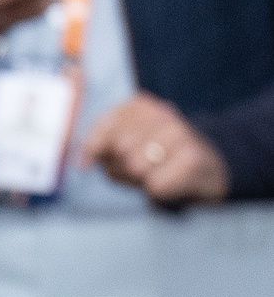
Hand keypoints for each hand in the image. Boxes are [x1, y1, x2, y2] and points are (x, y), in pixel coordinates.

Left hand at [82, 92, 230, 204]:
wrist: (210, 169)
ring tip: (155, 173)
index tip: (104, 158)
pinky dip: (157, 190)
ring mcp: (181, 134)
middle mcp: (163, 114)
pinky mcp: (192, 159)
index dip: (97, 151)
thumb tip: (85, 159)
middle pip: (118, 149)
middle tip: (140, 168)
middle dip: (120, 167)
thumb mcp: (122, 148)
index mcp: (141, 106)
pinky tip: (170, 181)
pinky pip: (155, 185)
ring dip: (139, 180)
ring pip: (135, 166)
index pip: (103, 129)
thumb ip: (99, 147)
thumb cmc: (157, 159)